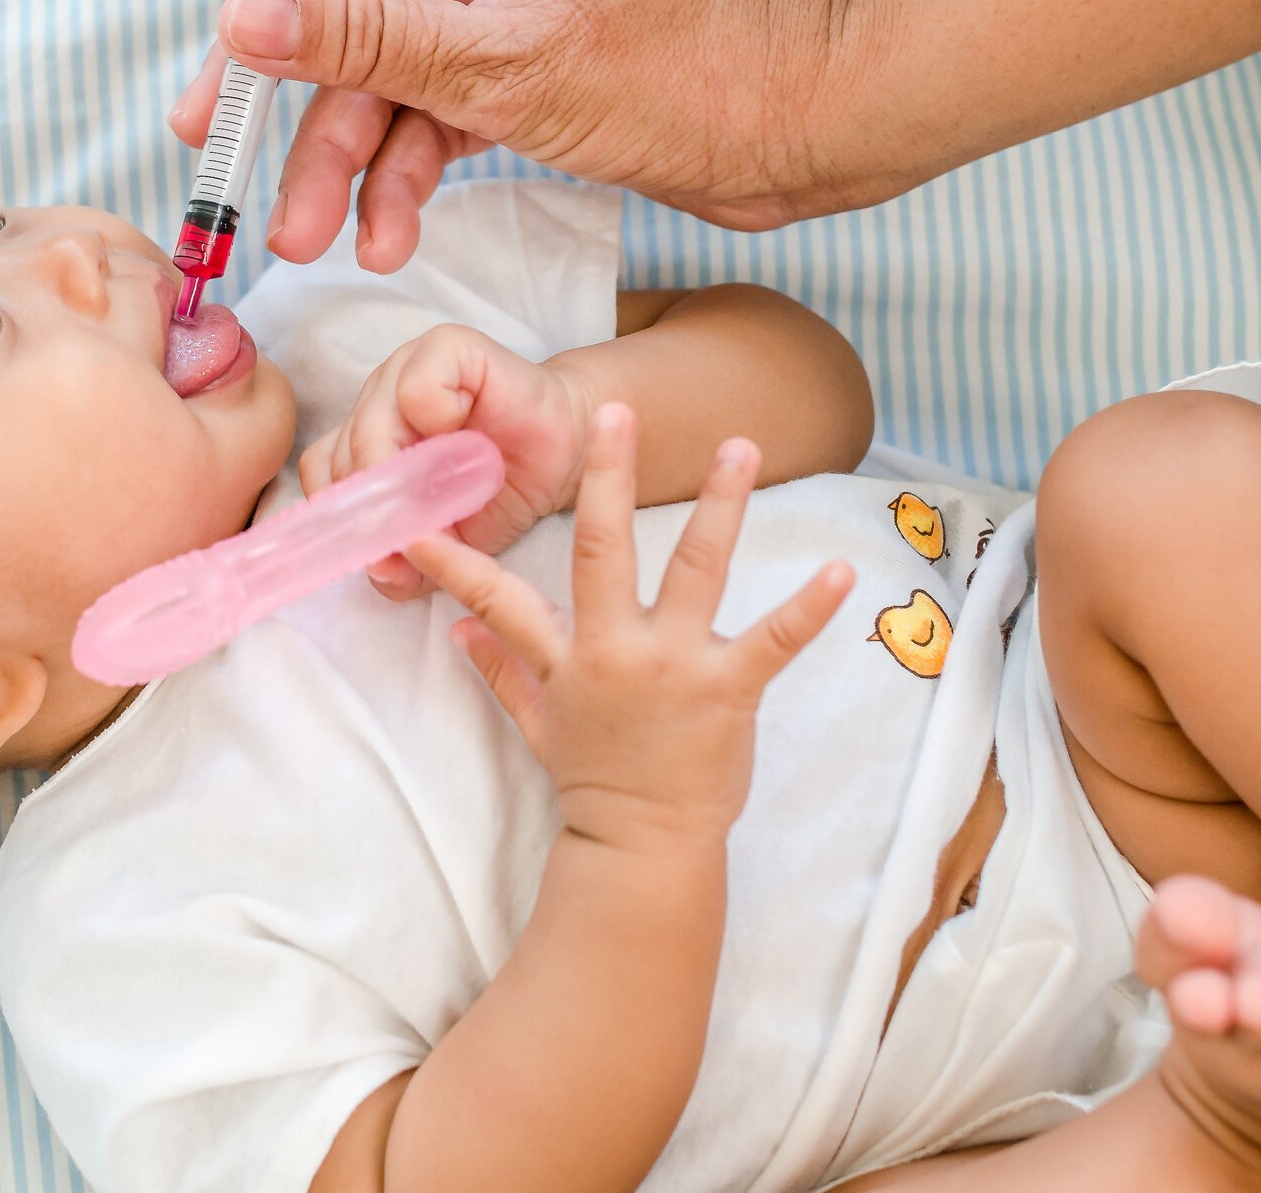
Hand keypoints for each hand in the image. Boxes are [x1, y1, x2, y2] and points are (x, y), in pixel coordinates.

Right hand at [167, 0, 862, 272]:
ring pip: (387, 51)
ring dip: (342, 143)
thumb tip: (243, 18)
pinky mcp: (525, 59)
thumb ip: (371, 42)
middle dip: (292, 65)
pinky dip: (407, 164)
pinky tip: (383, 230)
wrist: (809, 138)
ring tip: (303, 230)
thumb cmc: (695, 72)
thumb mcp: (510, 65)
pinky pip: (435, 100)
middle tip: (218, 140)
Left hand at [302, 324, 593, 599]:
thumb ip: (410, 564)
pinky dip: (437, 418)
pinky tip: (466, 431)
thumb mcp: (452, 544)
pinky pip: (415, 389)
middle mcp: (377, 398)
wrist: (567, 452)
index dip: (351, 513)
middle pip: (344, 457)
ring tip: (455, 481)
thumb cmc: (503, 489)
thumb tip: (380, 570)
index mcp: (367, 436)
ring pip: (370, 426)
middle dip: (386, 506)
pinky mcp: (446, 347)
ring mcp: (405, 366)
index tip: (393, 541)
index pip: (323, 473)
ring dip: (412, 470)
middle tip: (433, 523)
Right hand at [405, 404, 854, 852]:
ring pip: (697, 571)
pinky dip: (811, 607)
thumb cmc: (595, 781)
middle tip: (617, 413)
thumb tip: (457, 631)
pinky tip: (844, 571)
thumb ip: (501, 669)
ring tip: (740, 446)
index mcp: (568, 656)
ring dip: (720, 506)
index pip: (499, 598)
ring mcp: (676, 667)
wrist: (643, 847)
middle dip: (610, 477)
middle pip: (605, 551)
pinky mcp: (730, 690)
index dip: (455, 560)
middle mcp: (617, 650)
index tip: (416, 519)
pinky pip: (776, 641)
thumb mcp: (537, 723)